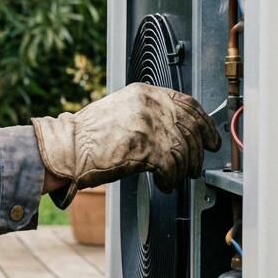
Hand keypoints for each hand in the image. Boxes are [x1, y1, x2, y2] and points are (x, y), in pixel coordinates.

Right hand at [33, 82, 220, 205]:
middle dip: (198, 151)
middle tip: (197, 165)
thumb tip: (177, 131)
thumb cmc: (87, 136)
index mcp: (143, 93)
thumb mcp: (121, 112)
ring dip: (183, 169)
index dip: (204, 123)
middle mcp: (149, 105)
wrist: (66, 149)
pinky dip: (171, 179)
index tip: (211, 137)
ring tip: (176, 178)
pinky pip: (171, 167)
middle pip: (190, 128)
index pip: (187, 104)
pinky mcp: (144, 147)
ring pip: (183, 150)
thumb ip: (148, 114)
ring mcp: (147, 125)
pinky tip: (164, 183)